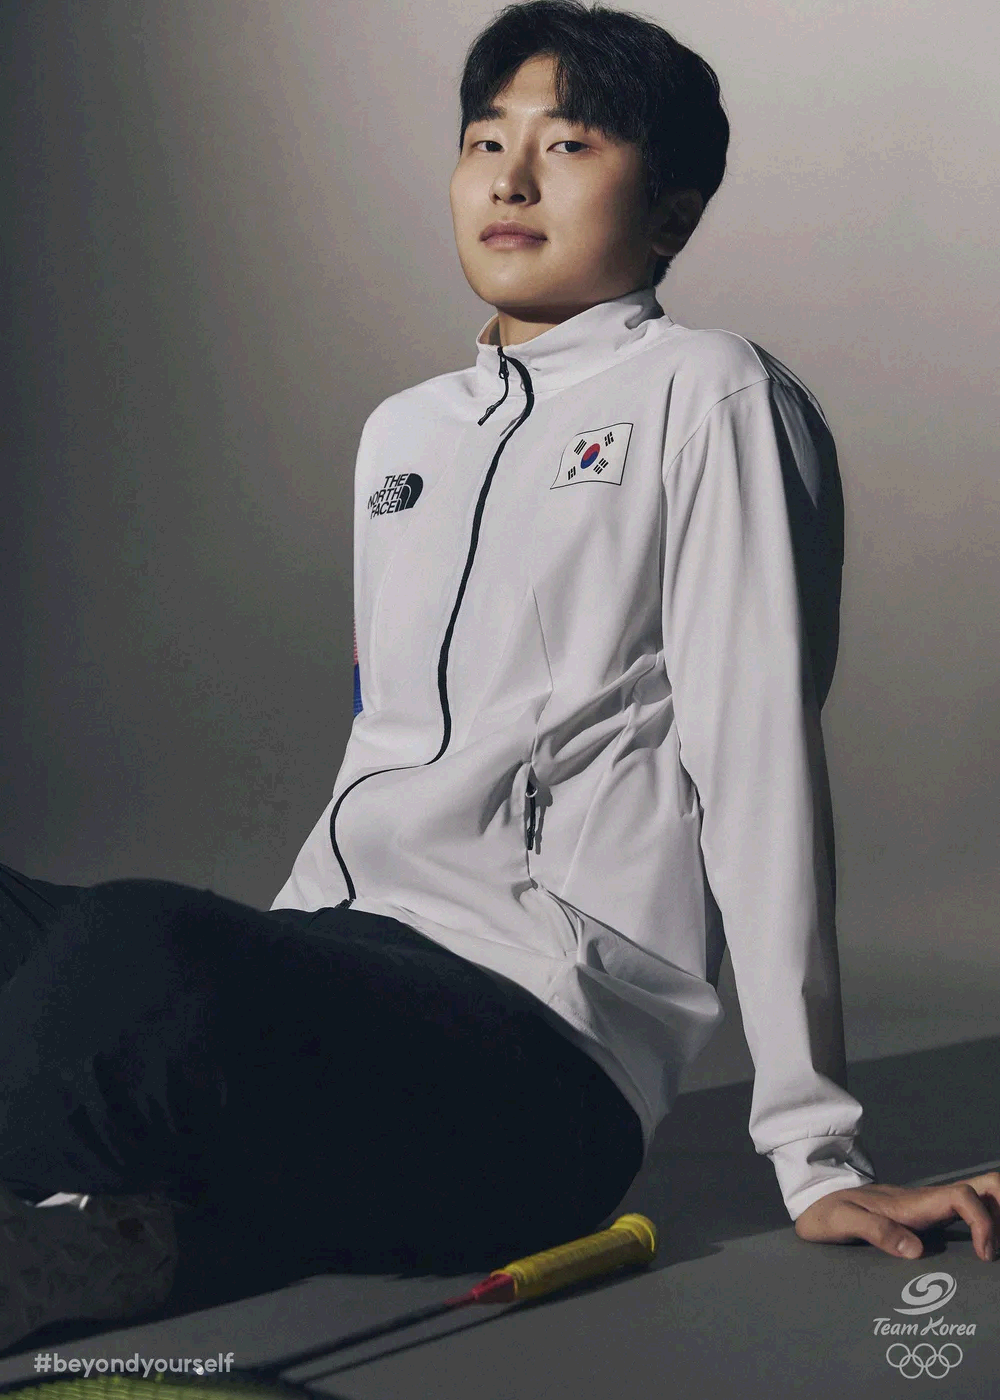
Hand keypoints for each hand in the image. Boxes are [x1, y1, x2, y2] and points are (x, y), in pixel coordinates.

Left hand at [794, 1172, 999, 1260]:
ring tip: (997, 1248)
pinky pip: (968, 1213)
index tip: (984, 1254)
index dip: (982, 1221)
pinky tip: (987, 1249)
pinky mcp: (928, 1217)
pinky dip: (987, 1224)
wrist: (816, 1199)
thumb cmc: (827, 1211)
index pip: (962, 1197)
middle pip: (982, 1186)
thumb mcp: (842, 1220)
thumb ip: (876, 1231)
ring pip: (980, 1196)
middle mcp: (928, 1201)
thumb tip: (916, 1251)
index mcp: (912, 1203)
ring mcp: (931, 1207)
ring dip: (998, 1214)